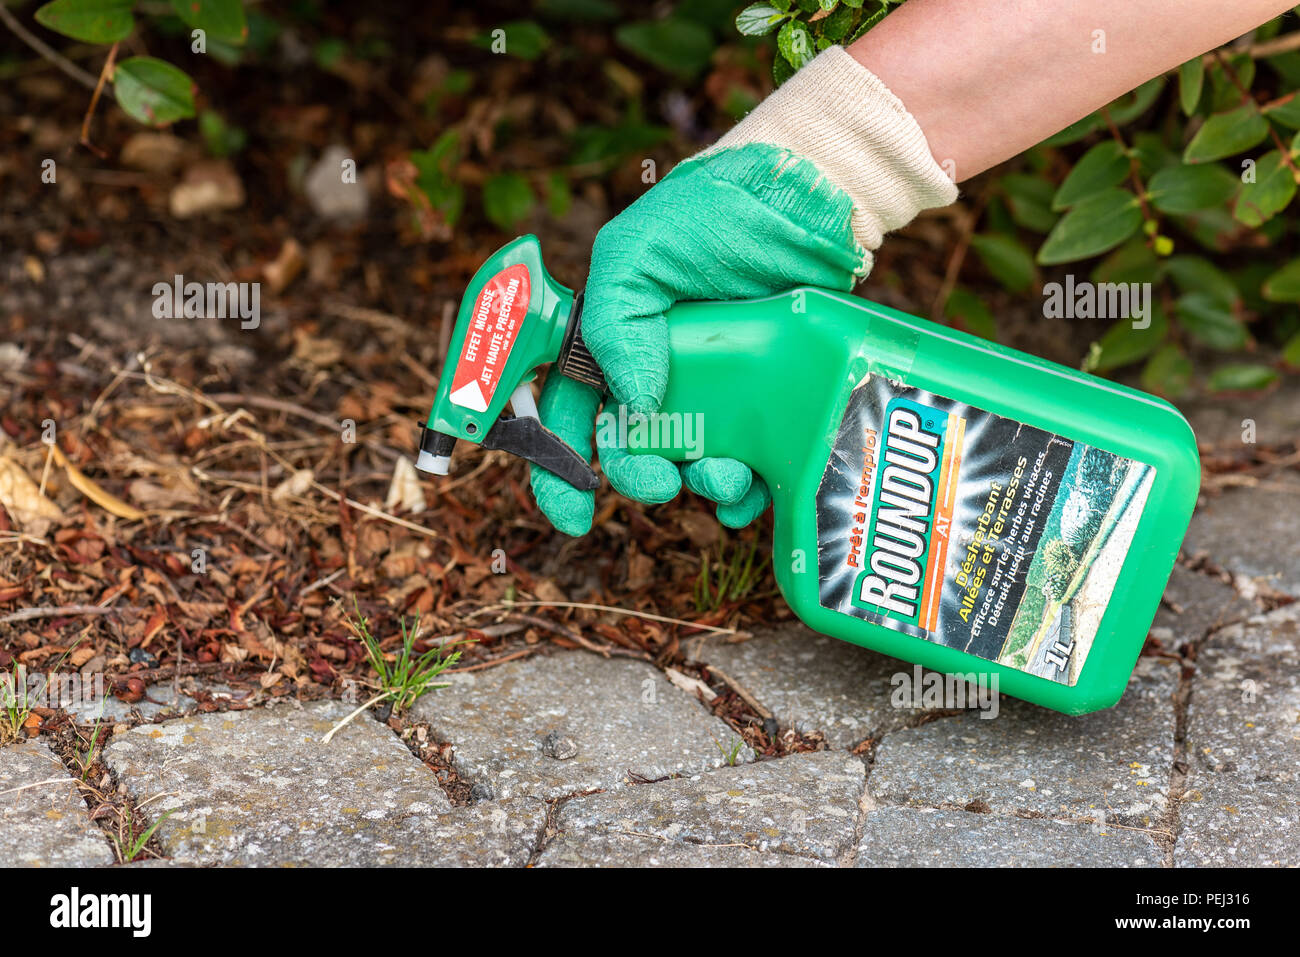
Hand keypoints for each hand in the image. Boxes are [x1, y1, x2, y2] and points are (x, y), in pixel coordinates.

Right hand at [529, 46, 957, 535]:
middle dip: (639, 478)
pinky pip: (753, 464)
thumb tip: (633, 404)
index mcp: (611, 342)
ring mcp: (716, 390)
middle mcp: (658, 372)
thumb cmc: (712, 213)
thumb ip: (614, 322)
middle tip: (660, 485)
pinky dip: (749, 492)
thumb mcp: (637, 254)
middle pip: (631, 449)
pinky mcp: (768, 399)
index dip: (559, 470)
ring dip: (700, 484)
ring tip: (725, 476)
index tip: (573, 516)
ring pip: (694, 462)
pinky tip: (753, 490)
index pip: (568, 414)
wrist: (807, 199)